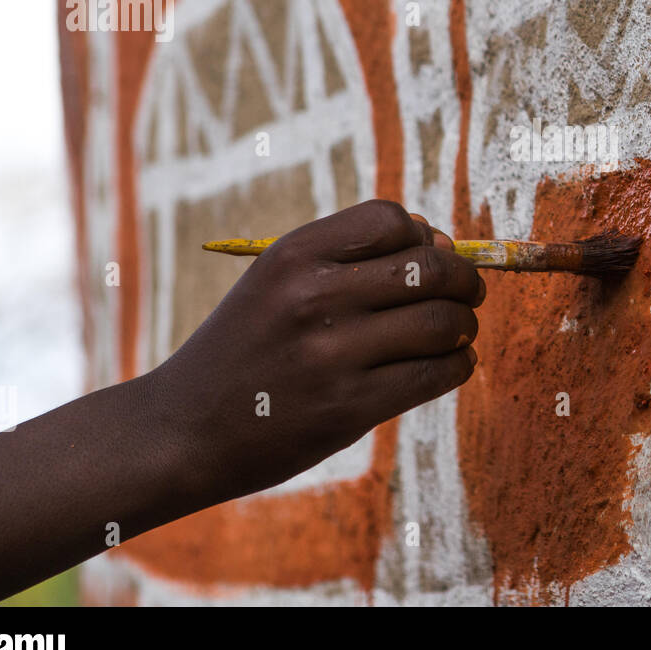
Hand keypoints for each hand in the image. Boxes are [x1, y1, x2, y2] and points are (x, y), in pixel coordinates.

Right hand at [152, 199, 483, 505]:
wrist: (181, 430)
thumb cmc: (244, 348)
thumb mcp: (274, 282)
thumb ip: (346, 256)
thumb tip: (439, 239)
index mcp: (292, 255)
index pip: (392, 219)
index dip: (424, 236)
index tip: (431, 256)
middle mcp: (313, 297)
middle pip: (431, 269)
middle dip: (465, 280)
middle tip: (468, 294)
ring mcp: (332, 355)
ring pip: (444, 322)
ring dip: (464, 326)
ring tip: (458, 333)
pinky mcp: (349, 408)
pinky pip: (437, 374)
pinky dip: (458, 366)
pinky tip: (451, 364)